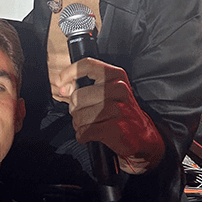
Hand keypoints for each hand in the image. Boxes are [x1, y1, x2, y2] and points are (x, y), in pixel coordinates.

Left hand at [57, 58, 164, 173]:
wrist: (143, 135)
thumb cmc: (120, 112)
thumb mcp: (108, 92)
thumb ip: (85, 86)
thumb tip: (63, 87)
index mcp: (116, 75)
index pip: (88, 65)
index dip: (69, 72)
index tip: (59, 82)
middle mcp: (119, 88)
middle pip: (78, 95)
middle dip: (74, 109)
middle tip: (83, 114)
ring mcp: (118, 109)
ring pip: (80, 115)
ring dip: (79, 124)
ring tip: (88, 125)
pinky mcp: (116, 128)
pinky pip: (85, 131)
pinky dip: (82, 136)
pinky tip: (88, 135)